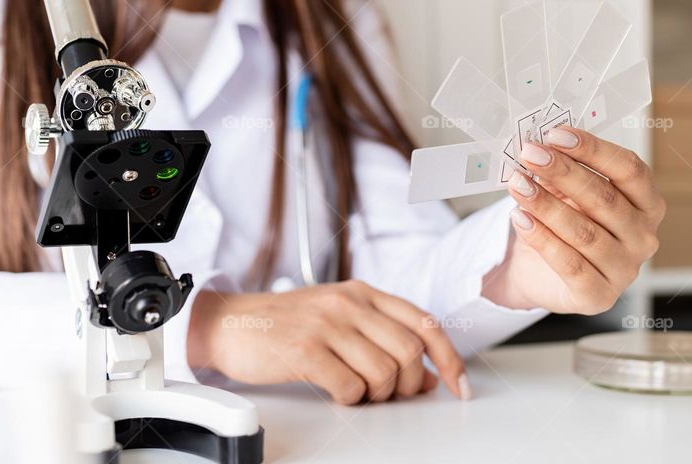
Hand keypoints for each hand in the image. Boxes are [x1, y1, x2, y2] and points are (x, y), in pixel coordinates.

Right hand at [187, 280, 467, 404]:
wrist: (232, 323)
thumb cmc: (288, 324)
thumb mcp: (340, 319)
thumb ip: (383, 338)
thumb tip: (428, 374)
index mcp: (364, 292)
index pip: (424, 322)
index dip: (448, 357)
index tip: (459, 385)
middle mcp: (349, 303)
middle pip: (408, 350)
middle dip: (409, 383)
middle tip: (392, 394)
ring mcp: (326, 323)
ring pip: (383, 371)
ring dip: (378, 394)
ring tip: (359, 391)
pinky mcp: (304, 348)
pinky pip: (349, 386)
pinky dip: (350, 398)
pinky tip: (337, 392)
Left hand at [483, 126, 665, 314]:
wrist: (541, 272)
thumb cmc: (564, 222)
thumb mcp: (566, 190)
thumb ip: (561, 168)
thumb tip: (539, 145)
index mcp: (647, 204)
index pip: (629, 169)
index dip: (593, 149)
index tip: (556, 134)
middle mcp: (644, 237)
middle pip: (604, 198)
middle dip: (563, 172)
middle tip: (530, 154)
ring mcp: (625, 270)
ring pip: (583, 232)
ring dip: (545, 204)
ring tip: (517, 184)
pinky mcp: (599, 296)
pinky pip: (569, 264)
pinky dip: (541, 238)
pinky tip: (520, 218)